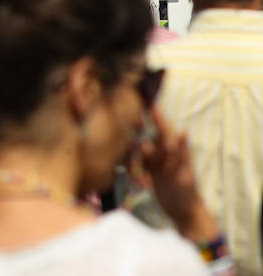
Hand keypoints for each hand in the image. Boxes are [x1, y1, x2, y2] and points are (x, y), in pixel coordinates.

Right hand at [138, 106, 217, 241]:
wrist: (184, 214)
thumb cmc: (188, 193)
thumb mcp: (184, 174)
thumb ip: (181, 153)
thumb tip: (183, 131)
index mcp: (175, 150)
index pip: (163, 127)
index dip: (155, 113)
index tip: (144, 98)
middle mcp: (164, 152)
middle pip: (147, 137)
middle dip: (136, 133)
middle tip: (123, 125)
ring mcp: (156, 162)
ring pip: (138, 151)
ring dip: (134, 160)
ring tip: (140, 175)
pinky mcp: (149, 171)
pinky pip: (136, 164)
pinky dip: (133, 170)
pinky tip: (137, 181)